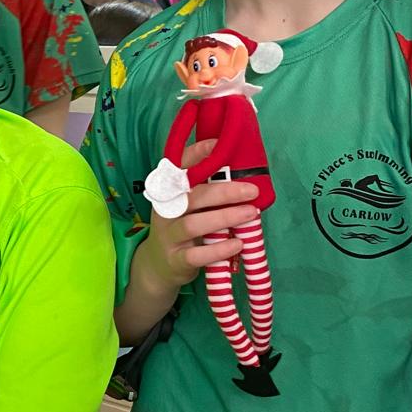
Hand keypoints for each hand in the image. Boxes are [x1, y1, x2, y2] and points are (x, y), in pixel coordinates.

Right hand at [140, 140, 259, 289]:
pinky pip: (196, 255)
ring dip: (225, 217)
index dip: (197, 154)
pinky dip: (219, 249)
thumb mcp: (187, 207)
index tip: (220, 144)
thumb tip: (244, 176)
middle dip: (225, 191)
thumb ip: (205, 192)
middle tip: (252, 191)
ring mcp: (168, 236)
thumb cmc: (182, 229)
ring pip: (193, 224)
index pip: (179, 167)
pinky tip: (237, 243)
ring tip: (250, 214)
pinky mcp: (175, 260)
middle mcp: (165, 210)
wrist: (158, 266)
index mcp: (169, 192)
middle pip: (192, 196)